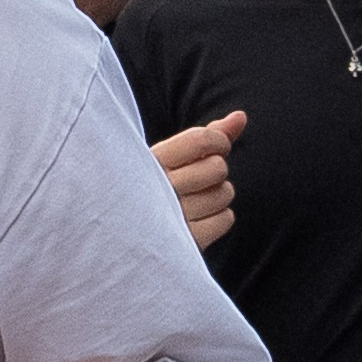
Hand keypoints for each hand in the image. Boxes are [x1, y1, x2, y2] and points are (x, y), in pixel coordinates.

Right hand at [153, 111, 244, 251]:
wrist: (120, 238)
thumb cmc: (149, 189)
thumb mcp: (168, 158)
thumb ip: (206, 136)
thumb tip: (241, 116)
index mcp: (150, 162)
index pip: (200, 140)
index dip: (219, 141)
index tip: (215, 149)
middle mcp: (157, 188)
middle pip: (218, 167)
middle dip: (216, 171)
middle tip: (197, 181)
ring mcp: (170, 219)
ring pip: (224, 194)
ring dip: (217, 196)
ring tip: (194, 202)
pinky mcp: (184, 244)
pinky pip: (225, 220)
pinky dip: (219, 219)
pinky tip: (199, 220)